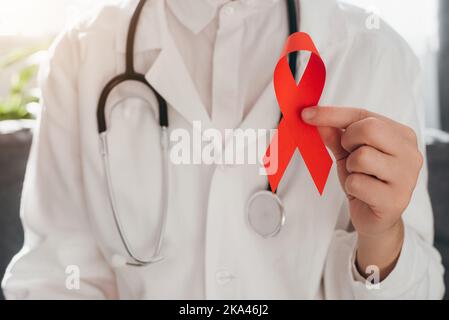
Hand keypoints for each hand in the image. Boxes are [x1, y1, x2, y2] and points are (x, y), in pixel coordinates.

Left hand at [302, 107, 422, 278]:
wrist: (375, 218)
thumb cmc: (365, 181)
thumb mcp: (347, 154)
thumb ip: (335, 135)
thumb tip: (315, 117)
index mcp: (401, 135)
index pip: (363, 115)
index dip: (332, 114)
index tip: (307, 114)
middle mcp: (410, 153)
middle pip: (369, 129)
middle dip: (348, 141)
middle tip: (350, 156)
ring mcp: (406, 177)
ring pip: (362, 157)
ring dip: (351, 168)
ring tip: (360, 176)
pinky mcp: (395, 199)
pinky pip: (358, 183)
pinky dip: (352, 187)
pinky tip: (363, 193)